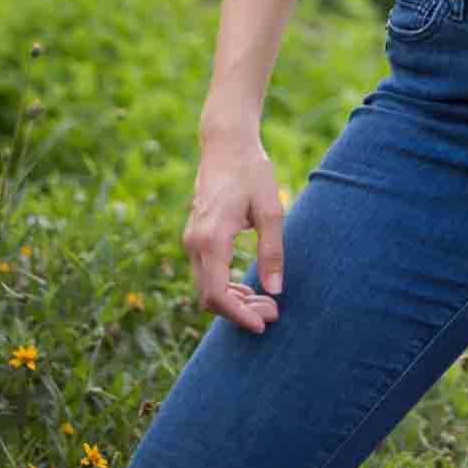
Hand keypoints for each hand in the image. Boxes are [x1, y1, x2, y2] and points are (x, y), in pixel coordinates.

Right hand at [182, 132, 284, 334]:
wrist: (226, 143)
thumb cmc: (251, 171)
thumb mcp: (270, 209)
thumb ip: (272, 250)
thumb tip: (275, 290)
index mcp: (211, 239)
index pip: (217, 294)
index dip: (239, 315)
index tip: (263, 324)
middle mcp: (194, 243)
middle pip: (210, 296)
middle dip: (241, 311)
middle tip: (273, 313)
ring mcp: (192, 240)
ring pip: (207, 287)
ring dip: (234, 301)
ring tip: (266, 303)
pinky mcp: (196, 236)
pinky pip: (206, 273)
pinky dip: (226, 287)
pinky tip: (248, 289)